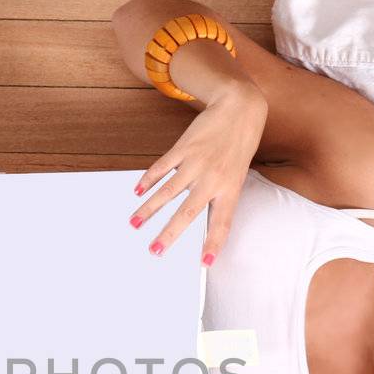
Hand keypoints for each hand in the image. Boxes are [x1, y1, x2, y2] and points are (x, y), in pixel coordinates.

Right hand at [131, 83, 267, 264]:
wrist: (239, 110)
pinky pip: (162, 167)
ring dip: (149, 210)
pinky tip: (137, 191)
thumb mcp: (236, 175)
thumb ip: (218, 196)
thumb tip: (196, 218)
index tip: (205, 264)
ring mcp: (197, 163)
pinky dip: (148, 180)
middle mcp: (213, 179)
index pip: (221, 223)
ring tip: (134, 224)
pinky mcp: (184, 147)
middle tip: (154, 252)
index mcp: (230, 189)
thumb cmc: (238, 147)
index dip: (213, 244)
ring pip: (168, 192)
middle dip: (169, 234)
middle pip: (188, 213)